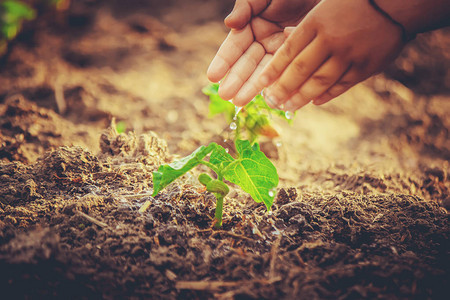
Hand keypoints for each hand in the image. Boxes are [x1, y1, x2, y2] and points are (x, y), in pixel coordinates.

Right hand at [207, 0, 319, 105]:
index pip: (234, 47)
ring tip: (239, 102)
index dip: (223, 61)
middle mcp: (262, 42)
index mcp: (250, 26)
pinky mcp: (295, 59)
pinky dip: (277, 86)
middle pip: (247, 64)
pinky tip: (268, 97)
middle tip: (226, 96)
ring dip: (251, 88)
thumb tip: (229, 24)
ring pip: (264, 73)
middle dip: (236, 80)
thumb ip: (246, 7)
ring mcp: (278, 52)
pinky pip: (286, 74)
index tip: (213, 76)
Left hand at [256, 0, 405, 110]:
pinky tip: (314, 102)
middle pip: (300, 70)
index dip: (272, 71)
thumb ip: (304, 29)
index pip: (287, 51)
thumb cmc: (352, 5)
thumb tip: (282, 41)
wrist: (396, 4)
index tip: (260, 85)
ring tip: (288, 107)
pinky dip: (326, 96)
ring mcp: (349, 55)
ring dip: (301, 97)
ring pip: (319, 82)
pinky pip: (341, 86)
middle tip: (271, 102)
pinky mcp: (365, 67)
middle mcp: (331, 39)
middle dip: (282, 89)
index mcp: (316, 22)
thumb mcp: (324, 8)